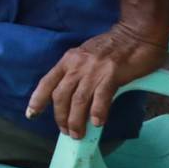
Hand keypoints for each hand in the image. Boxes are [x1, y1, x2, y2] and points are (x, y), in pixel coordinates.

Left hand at [27, 23, 167, 136]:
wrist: (137, 33)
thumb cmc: (113, 46)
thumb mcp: (85, 55)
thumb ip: (76, 71)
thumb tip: (72, 95)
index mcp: (68, 60)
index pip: (47, 82)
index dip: (38, 100)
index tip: (32, 114)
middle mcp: (77, 66)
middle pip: (61, 96)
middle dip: (61, 117)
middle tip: (66, 131)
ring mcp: (93, 70)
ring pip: (78, 100)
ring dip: (76, 120)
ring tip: (78, 134)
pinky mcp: (112, 75)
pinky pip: (100, 98)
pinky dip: (97, 112)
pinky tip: (97, 123)